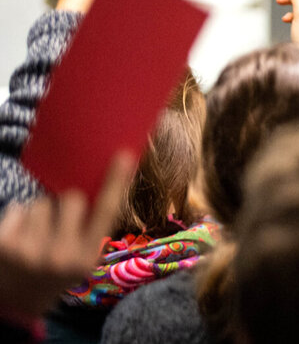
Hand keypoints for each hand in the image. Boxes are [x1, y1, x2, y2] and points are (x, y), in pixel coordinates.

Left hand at [0, 153, 133, 318]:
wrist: (17, 306)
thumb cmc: (56, 273)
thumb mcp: (84, 260)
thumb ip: (92, 229)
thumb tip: (98, 185)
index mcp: (88, 257)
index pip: (107, 211)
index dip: (116, 181)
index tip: (124, 155)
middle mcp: (62, 255)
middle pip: (71, 198)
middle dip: (66, 204)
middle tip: (59, 224)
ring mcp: (32, 251)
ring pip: (42, 203)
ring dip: (40, 213)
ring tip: (36, 236)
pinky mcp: (6, 246)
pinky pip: (18, 209)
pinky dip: (18, 220)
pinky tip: (19, 241)